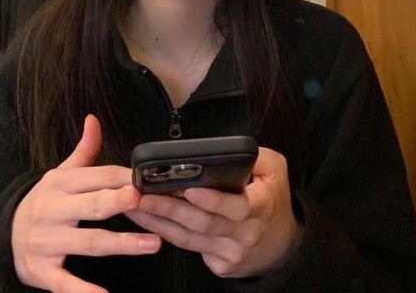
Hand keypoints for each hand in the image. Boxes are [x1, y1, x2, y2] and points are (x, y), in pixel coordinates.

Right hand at [12, 115, 160, 292]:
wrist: (5, 236)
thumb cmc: (47, 201)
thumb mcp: (62, 174)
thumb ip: (84, 150)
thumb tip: (94, 119)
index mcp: (60, 184)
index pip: (97, 177)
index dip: (123, 178)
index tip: (146, 179)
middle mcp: (52, 211)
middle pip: (92, 206)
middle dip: (117, 203)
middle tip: (143, 200)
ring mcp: (46, 242)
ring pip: (88, 242)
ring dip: (122, 244)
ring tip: (152, 244)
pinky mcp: (42, 271)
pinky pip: (65, 283)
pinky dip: (84, 291)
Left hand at [126, 147, 302, 278]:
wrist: (283, 247)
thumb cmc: (274, 201)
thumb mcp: (276, 171)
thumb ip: (255, 156)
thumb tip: (230, 149)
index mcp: (260, 207)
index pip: (236, 207)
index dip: (212, 200)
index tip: (190, 189)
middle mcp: (244, 234)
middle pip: (202, 223)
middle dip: (168, 209)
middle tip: (141, 196)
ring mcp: (230, 253)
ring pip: (189, 239)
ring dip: (157, 222)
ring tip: (133, 206)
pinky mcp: (219, 266)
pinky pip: (190, 248)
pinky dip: (167, 234)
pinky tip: (148, 221)